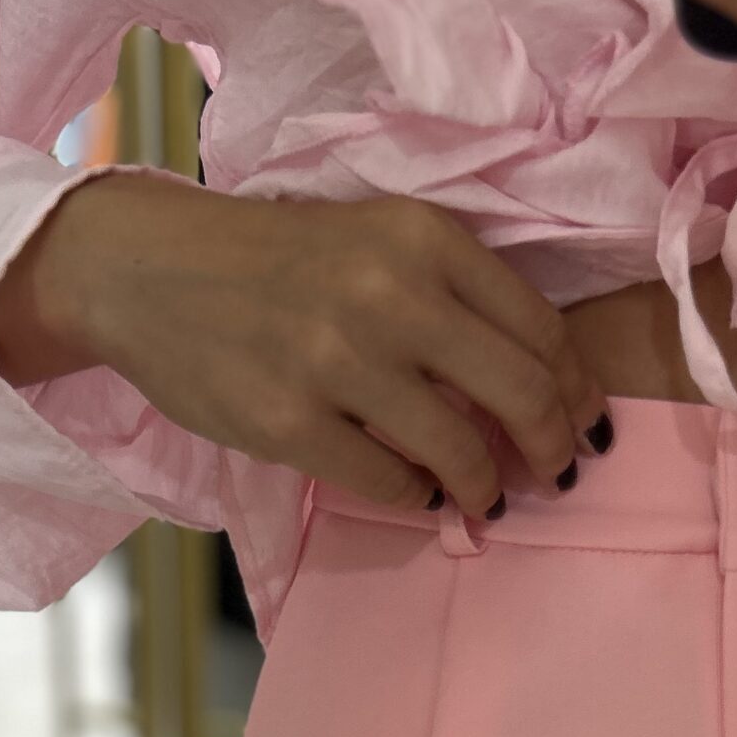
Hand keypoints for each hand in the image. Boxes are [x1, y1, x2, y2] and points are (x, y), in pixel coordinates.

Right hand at [0, 171, 612, 514]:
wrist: (148, 269)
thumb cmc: (279, 260)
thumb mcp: (376, 239)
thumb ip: (455, 294)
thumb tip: (543, 383)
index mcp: (423, 238)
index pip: (541, 329)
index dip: (579, 390)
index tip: (589, 423)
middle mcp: (390, 293)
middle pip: (523, 394)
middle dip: (555, 447)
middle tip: (560, 474)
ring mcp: (338, 361)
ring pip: (461, 451)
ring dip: (488, 488)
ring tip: (488, 498)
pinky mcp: (290, 422)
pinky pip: (390, 482)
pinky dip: (418, 496)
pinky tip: (422, 493)